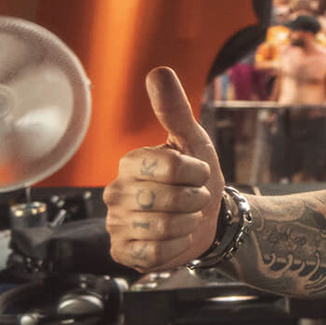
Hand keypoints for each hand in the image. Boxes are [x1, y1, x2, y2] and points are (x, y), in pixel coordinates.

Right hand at [104, 68, 222, 274]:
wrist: (210, 221)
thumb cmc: (198, 179)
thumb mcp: (194, 142)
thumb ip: (175, 111)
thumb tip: (158, 71)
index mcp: (130, 162)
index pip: (168, 167)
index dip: (195, 173)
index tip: (198, 174)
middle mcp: (115, 192)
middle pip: (166, 199)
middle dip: (194, 201)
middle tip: (194, 199)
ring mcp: (116, 223)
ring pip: (161, 228)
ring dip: (188, 224)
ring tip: (186, 217)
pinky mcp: (122, 251)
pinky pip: (152, 253)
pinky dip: (175, 247)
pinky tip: (175, 238)